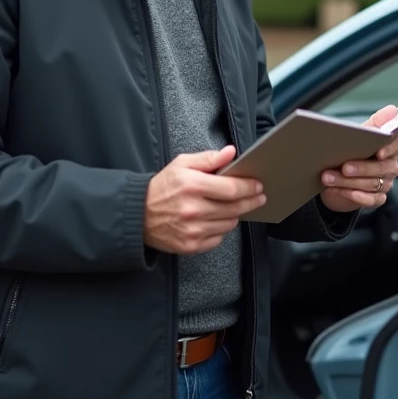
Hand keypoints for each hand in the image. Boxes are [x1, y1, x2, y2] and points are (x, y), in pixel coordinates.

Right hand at [144, 145, 266, 254]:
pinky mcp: (190, 246)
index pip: (231, 189)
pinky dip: (221, 229)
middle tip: (259, 197)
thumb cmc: (163, 187)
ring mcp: (192, 230)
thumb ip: (208, 159)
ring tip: (233, 207)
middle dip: (251, 201)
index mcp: (192, 185)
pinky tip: (216, 220)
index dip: (249, 187)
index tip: (258, 185)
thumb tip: (231, 153)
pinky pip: (218, 238)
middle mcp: (193, 210)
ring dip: (235, 215)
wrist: (138, 215)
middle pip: (234, 208)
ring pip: (229, 224)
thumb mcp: (182, 164)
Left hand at [320, 105, 397, 212]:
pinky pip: (371, 200)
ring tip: (329, 177)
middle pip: (383, 168)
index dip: (390, 148)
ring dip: (349, 181)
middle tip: (344, 166)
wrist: (335, 178)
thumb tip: (393, 109)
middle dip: (362, 167)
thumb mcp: (359, 135)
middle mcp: (390, 166)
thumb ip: (375, 124)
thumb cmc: (350, 151)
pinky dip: (358, 196)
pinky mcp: (376, 199)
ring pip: (372, 184)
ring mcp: (385, 184)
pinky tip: (347, 192)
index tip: (378, 151)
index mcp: (389, 148)